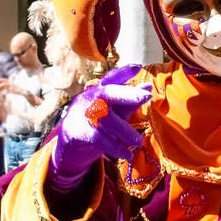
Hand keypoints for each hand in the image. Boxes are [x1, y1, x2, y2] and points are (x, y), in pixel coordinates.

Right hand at [51, 64, 151, 183]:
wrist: (72, 140)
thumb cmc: (100, 120)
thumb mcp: (115, 109)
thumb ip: (130, 99)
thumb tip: (149, 87)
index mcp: (100, 90)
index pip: (112, 78)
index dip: (124, 72)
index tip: (138, 67)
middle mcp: (91, 98)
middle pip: (108, 93)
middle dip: (127, 94)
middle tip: (145, 98)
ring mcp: (82, 114)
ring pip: (105, 119)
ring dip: (124, 131)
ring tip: (138, 141)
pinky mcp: (77, 131)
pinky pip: (98, 138)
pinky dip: (115, 147)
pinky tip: (128, 154)